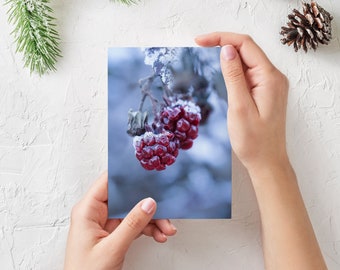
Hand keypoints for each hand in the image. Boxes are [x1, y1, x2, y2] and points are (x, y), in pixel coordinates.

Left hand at [64, 172, 176, 269]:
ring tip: (166, 228)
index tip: (146, 173)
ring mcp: (106, 224)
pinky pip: (134, 225)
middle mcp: (96, 214)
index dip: (126, 175)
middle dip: (147, 203)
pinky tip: (159, 234)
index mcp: (87, 210)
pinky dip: (148, 229)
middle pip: (126, 198)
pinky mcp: (114, 234)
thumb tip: (149, 203)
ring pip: (133, 212)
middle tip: (165, 207)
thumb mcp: (111, 248)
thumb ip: (132, 224)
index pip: (107, 182)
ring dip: (152, 219)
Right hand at [196, 32, 326, 269]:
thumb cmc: (254, 141)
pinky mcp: (265, 92)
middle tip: (200, 44)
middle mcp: (273, 77)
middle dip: (223, 43)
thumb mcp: (239, 107)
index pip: (245, 45)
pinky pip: (249, 73)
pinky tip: (223, 73)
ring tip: (208, 56)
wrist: (267, 161)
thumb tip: (227, 50)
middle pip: (247, 49)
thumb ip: (234, 76)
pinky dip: (234, 69)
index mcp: (269, 78)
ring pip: (247, 61)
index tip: (200, 40)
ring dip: (228, 57)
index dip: (222, 38)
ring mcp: (270, 85)